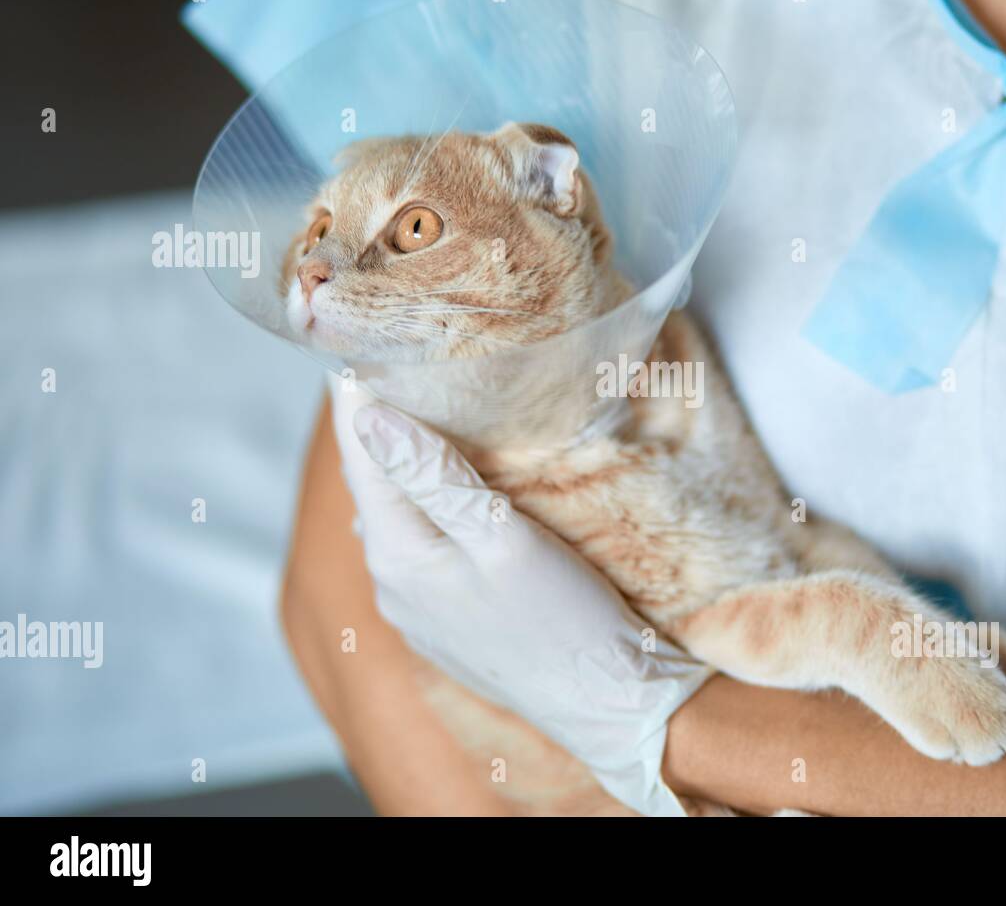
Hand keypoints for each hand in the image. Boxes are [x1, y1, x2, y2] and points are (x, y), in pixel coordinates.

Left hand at [329, 380, 712, 815]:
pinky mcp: (447, 625)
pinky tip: (449, 490)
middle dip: (381, 430)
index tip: (354, 345)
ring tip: (420, 415)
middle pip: (376, 486)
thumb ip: (433, 476)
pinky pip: (422, 550)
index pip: (363, 457)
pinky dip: (427, 509)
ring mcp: (418, 611)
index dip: (359, 400)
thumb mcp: (503, 536)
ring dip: (404, 469)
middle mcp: (393, 586)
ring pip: (399, 519)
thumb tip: (370, 418)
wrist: (608, 704)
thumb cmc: (565, 620)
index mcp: (398, 557)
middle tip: (392, 367)